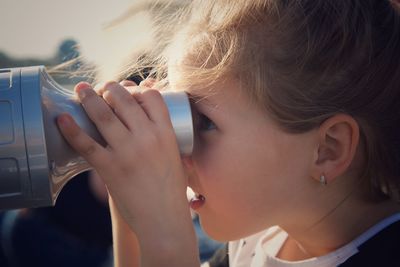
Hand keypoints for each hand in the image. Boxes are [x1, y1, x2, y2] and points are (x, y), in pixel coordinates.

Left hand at [57, 80, 194, 247]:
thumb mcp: (178, 158)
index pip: (152, 97)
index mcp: (166, 133)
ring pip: (103, 115)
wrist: (163, 218)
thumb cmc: (172, 190)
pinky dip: (72, 129)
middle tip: (103, 87)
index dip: (139, 88)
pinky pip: (87, 144)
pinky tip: (62, 118)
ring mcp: (127, 152)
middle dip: (111, 87)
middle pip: (124, 100)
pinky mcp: (109, 168)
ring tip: (81, 89)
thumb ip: (171, 139)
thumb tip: (162, 124)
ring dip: (89, 97)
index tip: (131, 90)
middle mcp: (147, 138)